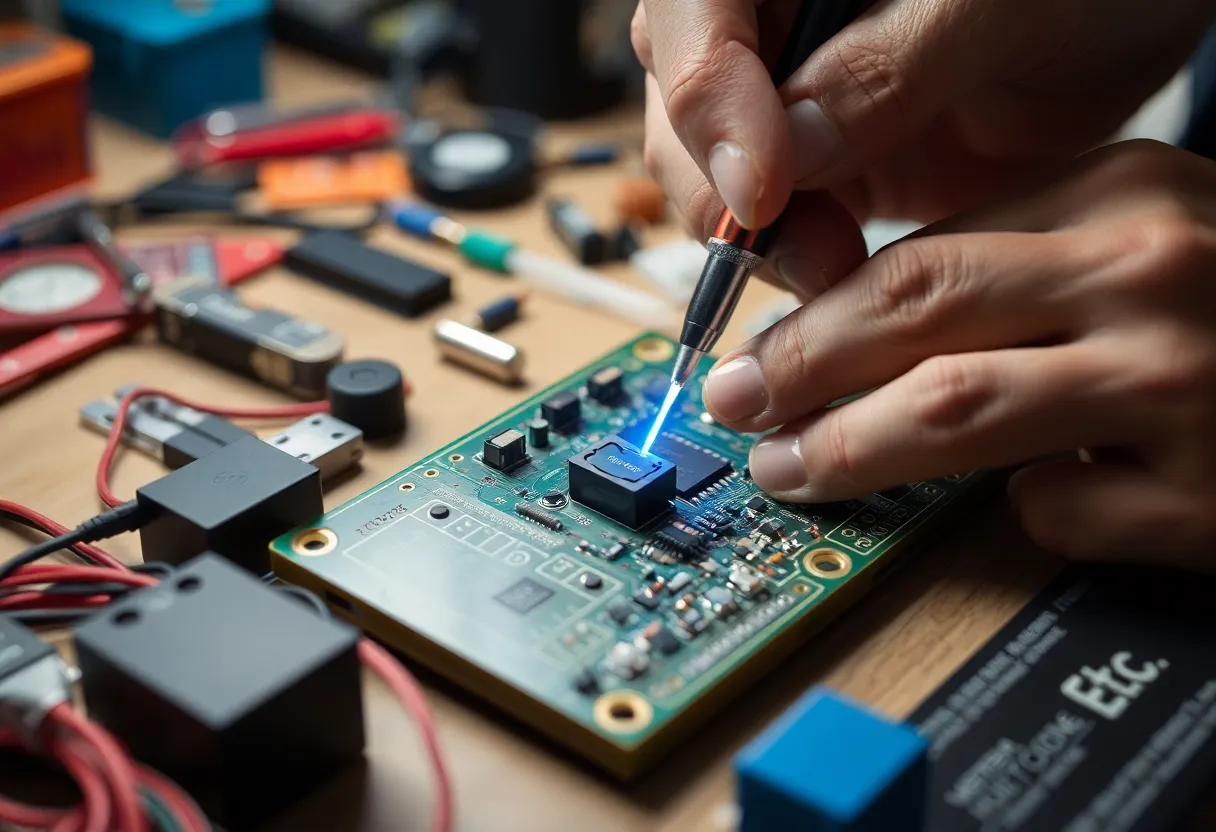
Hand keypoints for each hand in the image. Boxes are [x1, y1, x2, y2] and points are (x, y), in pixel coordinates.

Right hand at [633, 0, 1212, 295]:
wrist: (1125, 32)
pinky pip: (772, 230)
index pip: (691, 29)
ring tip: (836, 269)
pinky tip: (843, 278)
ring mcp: (781, 103)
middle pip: (679, 118)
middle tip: (810, 249)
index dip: (711, 111)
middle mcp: (762, 30)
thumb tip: (794, 148)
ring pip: (712, 184)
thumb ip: (891, 64)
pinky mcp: (816, 168)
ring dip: (762, 243)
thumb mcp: (995, 4)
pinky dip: (796, 266)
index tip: (766, 192)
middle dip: (728, 197)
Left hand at [702, 141, 1215, 566]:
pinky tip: (1037, 500)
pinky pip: (1059, 512)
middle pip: (916, 312)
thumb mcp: (1141, 241)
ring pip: (956, 413)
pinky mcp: (1212, 495)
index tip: (756, 352)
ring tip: (789, 471)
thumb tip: (855, 329)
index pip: (920, 253)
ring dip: (847, 451)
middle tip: (735, 405)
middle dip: (799, 368)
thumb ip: (1018, 264)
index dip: (816, 314)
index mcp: (1124, 192)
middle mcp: (1153, 271)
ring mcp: (1185, 383)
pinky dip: (1022, 515)